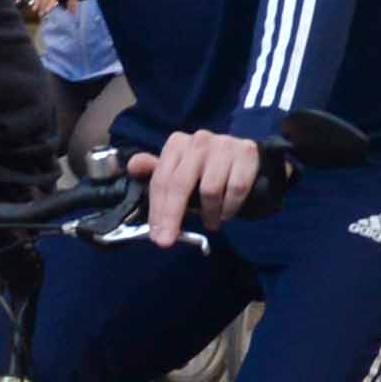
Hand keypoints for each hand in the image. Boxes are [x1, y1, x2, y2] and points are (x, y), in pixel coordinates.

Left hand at [142, 126, 271, 243]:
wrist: (247, 160)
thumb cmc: (207, 169)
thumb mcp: (180, 171)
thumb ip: (158, 172)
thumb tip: (133, 167)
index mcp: (177, 143)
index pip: (162, 180)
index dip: (157, 210)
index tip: (157, 235)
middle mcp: (199, 140)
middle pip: (180, 184)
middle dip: (172, 216)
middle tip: (168, 241)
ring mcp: (224, 145)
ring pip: (210, 190)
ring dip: (210, 213)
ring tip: (211, 221)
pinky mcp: (247, 153)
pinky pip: (235, 189)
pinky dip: (230, 207)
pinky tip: (227, 212)